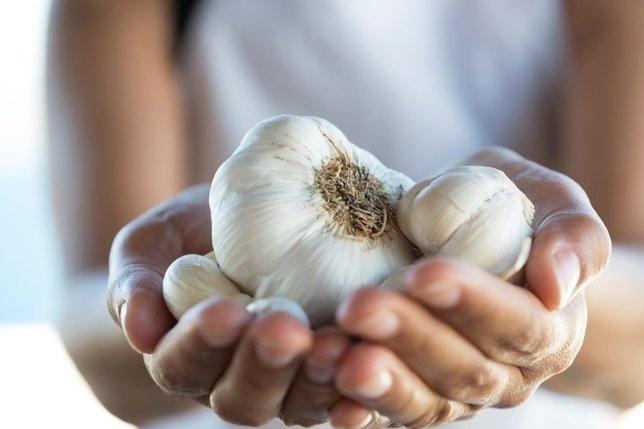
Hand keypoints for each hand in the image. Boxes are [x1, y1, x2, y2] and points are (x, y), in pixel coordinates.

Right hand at [106, 184, 348, 425]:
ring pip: (297, 405)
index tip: (225, 310)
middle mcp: (236, 382)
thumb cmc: (197, 234)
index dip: (201, 344)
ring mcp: (289, 385)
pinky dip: (358, 394)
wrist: (251, 226)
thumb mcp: (156, 242)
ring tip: (334, 346)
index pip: (183, 365)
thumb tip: (140, 330)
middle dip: (263, 365)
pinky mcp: (334, 375)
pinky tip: (373, 370)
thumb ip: (136, 280)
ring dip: (316, 382)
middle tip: (284, 328)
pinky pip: (346, 397)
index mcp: (187, 357)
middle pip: (244, 397)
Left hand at [330, 147, 610, 427]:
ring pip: (425, 402)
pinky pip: (390, 415)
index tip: (425, 273)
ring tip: (335, 356)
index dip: (473, 304)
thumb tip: (557, 286)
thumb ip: (574, 238)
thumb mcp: (556, 205)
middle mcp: (508, 376)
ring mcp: (459, 395)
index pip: (519, 326)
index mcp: (550, 333)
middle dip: (409, 338)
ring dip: (379, 382)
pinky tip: (329, 397)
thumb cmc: (520, 215)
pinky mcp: (416, 396)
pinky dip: (358, 408)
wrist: (484, 241)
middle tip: (359, 305)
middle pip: (463, 369)